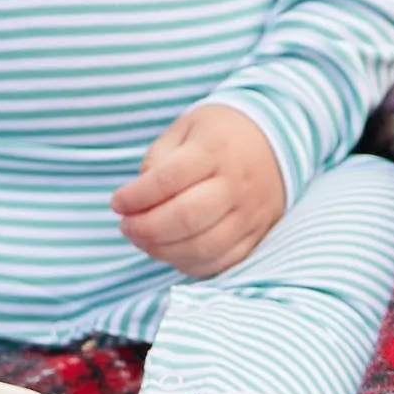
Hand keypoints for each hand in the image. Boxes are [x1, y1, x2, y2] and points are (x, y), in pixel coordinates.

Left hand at [112, 103, 285, 278]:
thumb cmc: (218, 134)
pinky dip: (190, 264)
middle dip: (146, 229)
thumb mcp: (185, 130)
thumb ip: (158, 162)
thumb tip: (137, 203)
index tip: (117, 202)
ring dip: (164, 251)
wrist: (276, 140)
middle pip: (186, 217)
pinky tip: (171, 252)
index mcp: (214, 148)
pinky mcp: (256, 235)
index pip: (168, 179)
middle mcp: (236, 183)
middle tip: (126, 227)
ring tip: (144, 241)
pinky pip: (222, 262)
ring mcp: (249, 213)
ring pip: (203, 246)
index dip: (136, 196)